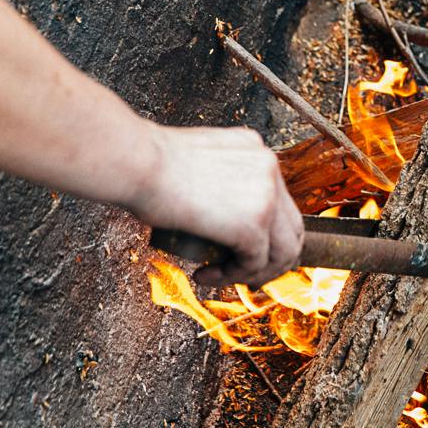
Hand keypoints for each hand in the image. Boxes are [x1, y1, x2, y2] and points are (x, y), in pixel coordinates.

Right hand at [128, 126, 302, 288]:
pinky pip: (256, 263)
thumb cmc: (146, 164)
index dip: (265, 232)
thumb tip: (220, 214)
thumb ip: (217, 180)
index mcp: (256, 150)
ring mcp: (266, 196)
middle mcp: (269, 168)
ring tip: (221, 276)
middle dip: (271, 259)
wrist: (135, 163)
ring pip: (283, 251)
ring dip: (255, 273)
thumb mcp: (196, 162)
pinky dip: (233, 277)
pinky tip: (206, 274)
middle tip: (240, 273)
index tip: (237, 248)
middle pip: (291, 227)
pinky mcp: (253, 224)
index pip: (278, 201)